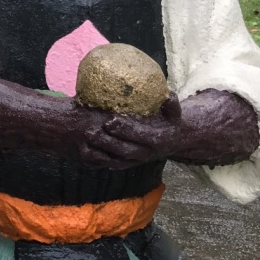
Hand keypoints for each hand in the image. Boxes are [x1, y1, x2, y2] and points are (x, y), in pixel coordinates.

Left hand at [67, 95, 183, 167]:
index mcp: (157, 140)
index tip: (110, 120)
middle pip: (125, 151)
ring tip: (85, 139)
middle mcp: (146, 153)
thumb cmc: (170, 121)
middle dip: (107, 143)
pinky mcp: (128, 163)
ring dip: (100, 152)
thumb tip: (168, 94)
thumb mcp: (175, 113)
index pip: (141, 136)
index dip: (126, 130)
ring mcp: (136, 160)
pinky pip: (112, 165)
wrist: (173, 141)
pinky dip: (98, 161)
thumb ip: (172, 104)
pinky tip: (84, 153)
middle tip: (91, 131)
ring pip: (117, 160)